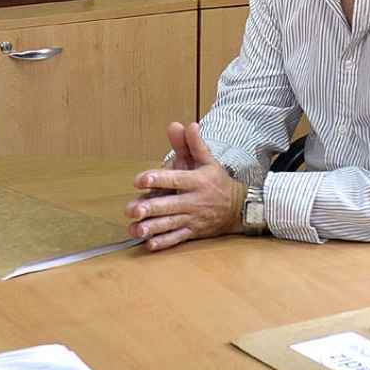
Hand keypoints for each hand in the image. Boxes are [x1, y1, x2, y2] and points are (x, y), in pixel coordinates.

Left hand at [125, 121, 246, 250]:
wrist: (238, 208)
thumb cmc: (217, 182)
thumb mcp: (207, 161)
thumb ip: (193, 144)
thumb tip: (186, 125)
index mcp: (196, 181)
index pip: (175, 179)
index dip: (158, 179)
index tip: (139, 180)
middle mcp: (193, 201)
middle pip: (170, 205)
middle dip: (150, 208)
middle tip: (131, 209)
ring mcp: (192, 218)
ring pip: (170, 224)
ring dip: (152, 228)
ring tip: (135, 229)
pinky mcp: (192, 232)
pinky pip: (177, 239)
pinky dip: (164, 243)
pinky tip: (149, 244)